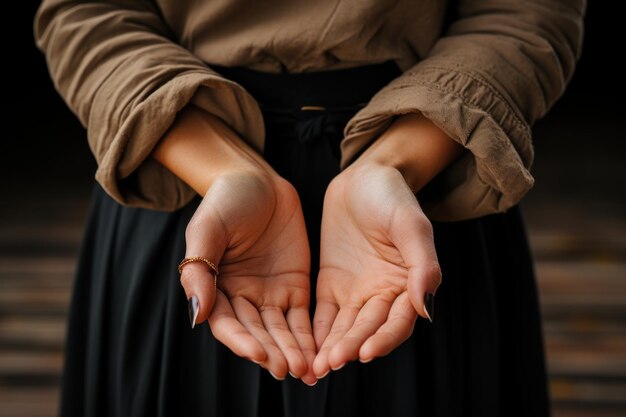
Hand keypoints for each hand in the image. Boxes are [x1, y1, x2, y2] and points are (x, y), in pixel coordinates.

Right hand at [181, 171, 316, 384]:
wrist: (258, 180)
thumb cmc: (226, 201)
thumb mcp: (208, 229)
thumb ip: (200, 269)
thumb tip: (197, 314)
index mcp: (216, 288)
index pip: (227, 323)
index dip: (241, 340)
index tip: (258, 354)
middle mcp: (243, 298)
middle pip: (258, 332)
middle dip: (273, 352)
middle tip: (289, 370)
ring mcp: (270, 294)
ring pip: (281, 330)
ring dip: (293, 351)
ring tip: (307, 371)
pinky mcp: (296, 286)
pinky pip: (303, 316)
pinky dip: (310, 336)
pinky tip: (320, 354)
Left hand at [312, 163, 441, 376]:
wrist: (363, 177)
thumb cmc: (393, 198)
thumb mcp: (412, 226)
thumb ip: (422, 266)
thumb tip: (427, 308)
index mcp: (407, 284)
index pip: (398, 322)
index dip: (384, 339)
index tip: (367, 352)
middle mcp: (382, 294)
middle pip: (368, 329)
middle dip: (351, 347)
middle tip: (333, 362)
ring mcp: (355, 291)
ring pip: (345, 327)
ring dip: (333, 347)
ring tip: (318, 365)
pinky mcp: (331, 284)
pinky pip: (323, 313)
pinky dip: (317, 331)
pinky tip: (307, 347)